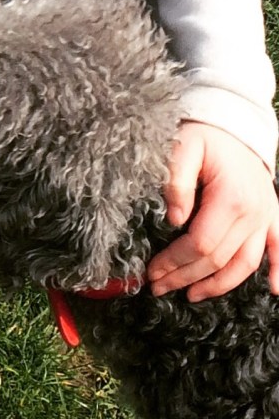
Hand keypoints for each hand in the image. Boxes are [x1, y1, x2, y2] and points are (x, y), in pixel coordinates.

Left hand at [146, 120, 278, 300]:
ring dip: (219, 284)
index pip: (201, 244)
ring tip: (192, 295)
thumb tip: (175, 219)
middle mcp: (254, 212)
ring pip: (246, 263)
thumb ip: (177, 183)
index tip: (152, 272)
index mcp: (230, 198)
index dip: (175, 263)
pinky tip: (276, 290)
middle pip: (219, 259)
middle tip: (158, 287)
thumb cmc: (203, 135)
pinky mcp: (272, 215)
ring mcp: (266, 216)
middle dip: (185, 277)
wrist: (234, 122)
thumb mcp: (181, 149)